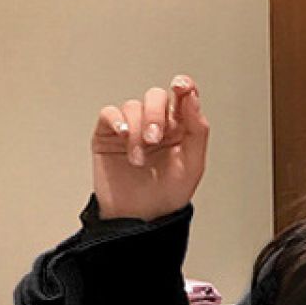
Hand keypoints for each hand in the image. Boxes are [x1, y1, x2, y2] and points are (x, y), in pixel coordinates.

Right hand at [91, 74, 209, 222]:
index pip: (182, 97)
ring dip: (138, 131)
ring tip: (139, 159)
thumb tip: (192, 97)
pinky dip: (117, 121)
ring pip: (133, 106)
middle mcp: (156, 124)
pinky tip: (124, 136)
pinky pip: (110, 113)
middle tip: (155, 139)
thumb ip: (197, 130)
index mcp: (180, 129)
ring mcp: (132, 128)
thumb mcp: (193, 165)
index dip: (183, 86)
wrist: (140, 218)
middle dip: (156, 115)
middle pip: (156, 97)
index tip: (181, 86)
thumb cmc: (168, 195)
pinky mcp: (108, 135)